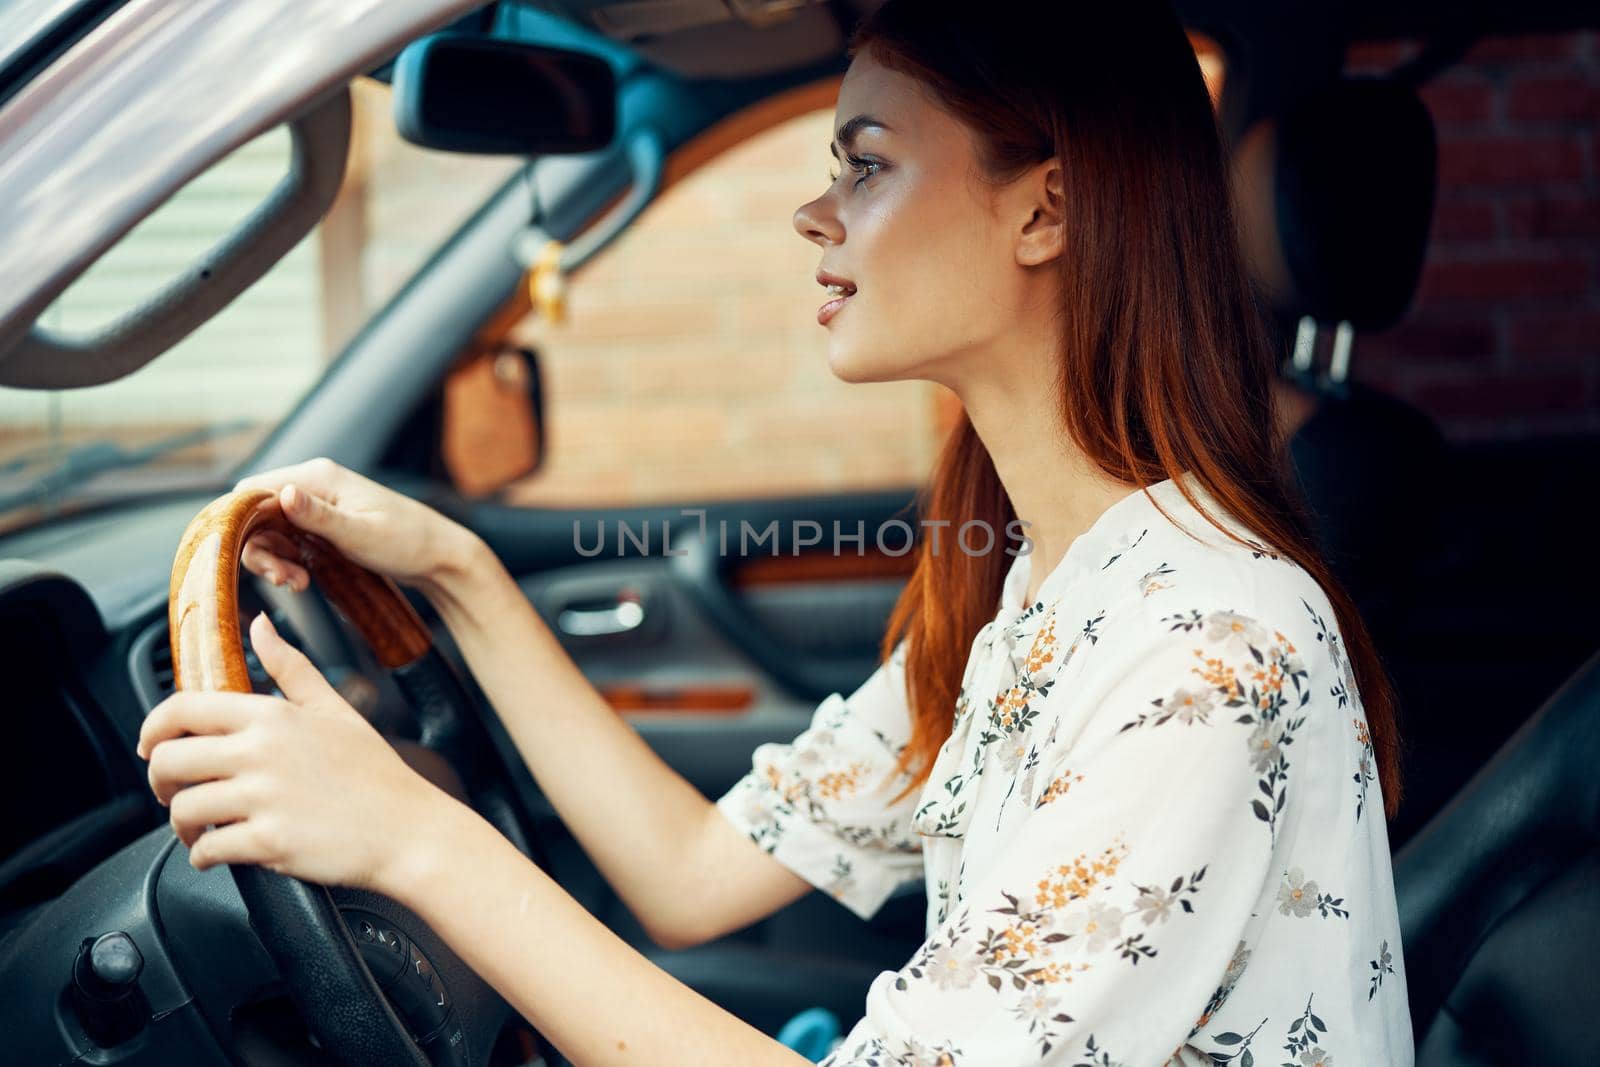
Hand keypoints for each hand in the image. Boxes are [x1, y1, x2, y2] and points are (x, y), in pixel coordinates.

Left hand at [138, 612, 456, 892]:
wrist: (409, 831)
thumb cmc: (375, 773)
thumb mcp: (335, 709)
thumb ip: (290, 667)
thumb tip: (260, 625)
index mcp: (272, 716)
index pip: (182, 709)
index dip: (152, 728)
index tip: (151, 745)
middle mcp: (262, 752)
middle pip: (169, 760)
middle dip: (160, 781)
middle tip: (173, 792)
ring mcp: (264, 798)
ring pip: (183, 809)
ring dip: (180, 825)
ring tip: (197, 829)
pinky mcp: (268, 843)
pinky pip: (207, 850)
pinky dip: (202, 856)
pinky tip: (216, 852)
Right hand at [233, 457, 477, 594]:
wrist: (440, 557)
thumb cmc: (408, 542)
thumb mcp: (361, 533)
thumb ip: (318, 516)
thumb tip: (283, 493)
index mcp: (318, 477)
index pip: (253, 490)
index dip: (241, 524)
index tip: (254, 556)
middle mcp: (313, 485)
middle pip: (257, 514)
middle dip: (260, 549)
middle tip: (281, 579)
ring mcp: (317, 505)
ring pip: (269, 531)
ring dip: (273, 560)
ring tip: (295, 583)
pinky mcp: (323, 525)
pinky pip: (287, 541)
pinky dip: (287, 562)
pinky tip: (301, 580)